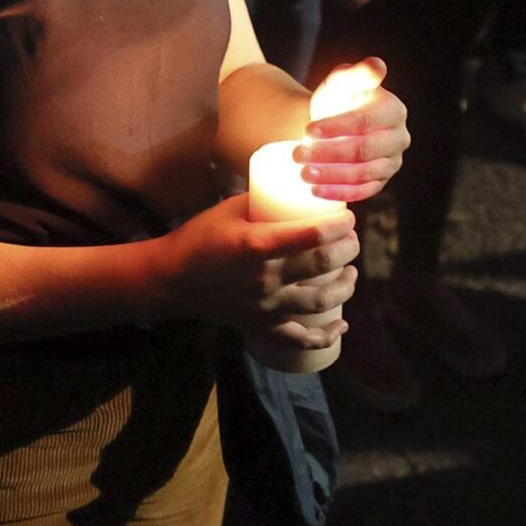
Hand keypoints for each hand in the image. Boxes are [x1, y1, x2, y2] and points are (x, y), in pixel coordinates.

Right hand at [161, 195, 358, 343]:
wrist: (172, 279)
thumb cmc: (199, 237)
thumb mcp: (228, 209)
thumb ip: (262, 199)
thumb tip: (294, 187)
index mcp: (258, 245)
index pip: (313, 235)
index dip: (340, 225)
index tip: (349, 216)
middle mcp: (266, 278)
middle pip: (323, 265)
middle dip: (348, 249)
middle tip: (353, 240)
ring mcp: (266, 306)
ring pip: (320, 302)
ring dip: (345, 286)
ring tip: (352, 273)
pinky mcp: (262, 325)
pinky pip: (300, 338)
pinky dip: (325, 335)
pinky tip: (342, 325)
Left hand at [297, 57, 409, 203]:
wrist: (331, 125)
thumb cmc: (337, 100)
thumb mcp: (342, 82)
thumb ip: (357, 73)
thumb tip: (377, 66)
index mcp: (394, 111)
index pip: (365, 121)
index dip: (336, 127)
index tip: (308, 130)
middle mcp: (398, 138)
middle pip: (363, 150)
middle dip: (329, 154)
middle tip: (297, 155)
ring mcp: (391, 163)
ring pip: (362, 174)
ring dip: (331, 176)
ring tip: (302, 173)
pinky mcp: (380, 183)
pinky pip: (361, 192)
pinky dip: (337, 193)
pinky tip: (314, 191)